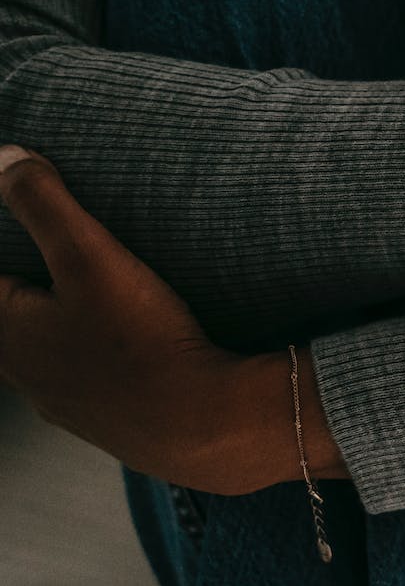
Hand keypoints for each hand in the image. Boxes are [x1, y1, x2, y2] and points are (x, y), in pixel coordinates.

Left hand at [0, 145, 305, 493]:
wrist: (204, 427)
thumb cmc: (141, 343)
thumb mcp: (91, 257)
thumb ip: (43, 203)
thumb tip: (4, 158)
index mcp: (3, 331)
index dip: (3, 247)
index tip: (18, 230)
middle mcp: (21, 373)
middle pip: (7, 320)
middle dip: (24, 290)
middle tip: (51, 261)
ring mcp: (61, 403)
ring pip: (40, 355)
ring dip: (54, 326)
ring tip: (87, 299)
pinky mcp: (103, 422)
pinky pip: (80, 381)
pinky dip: (89, 356)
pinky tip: (122, 346)